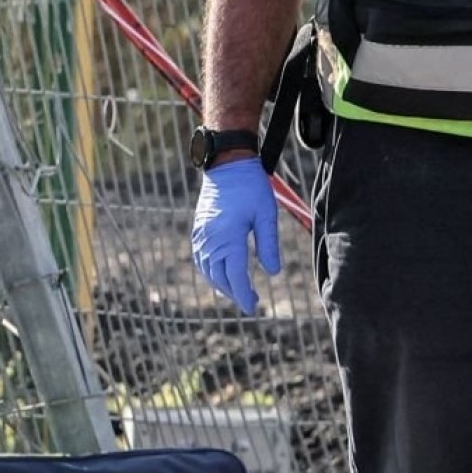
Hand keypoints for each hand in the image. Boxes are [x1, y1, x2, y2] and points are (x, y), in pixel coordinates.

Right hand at [191, 156, 280, 315]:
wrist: (226, 165)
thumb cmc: (251, 188)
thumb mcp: (266, 215)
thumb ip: (269, 245)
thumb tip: (273, 273)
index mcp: (228, 238)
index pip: (234, 276)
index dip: (243, 294)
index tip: (252, 307)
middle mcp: (210, 240)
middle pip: (219, 278)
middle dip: (234, 293)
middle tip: (251, 303)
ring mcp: (201, 236)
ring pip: (208, 271)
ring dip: (221, 285)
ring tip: (238, 292)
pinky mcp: (198, 230)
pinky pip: (201, 259)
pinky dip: (211, 272)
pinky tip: (222, 276)